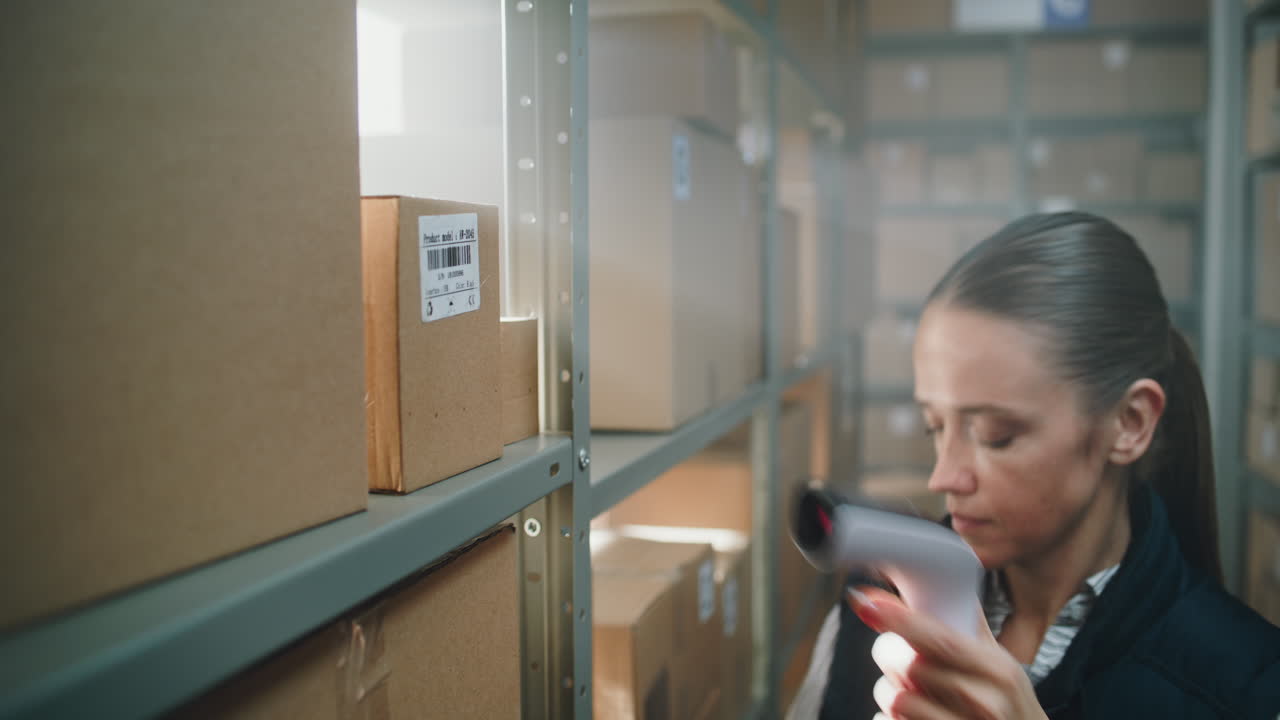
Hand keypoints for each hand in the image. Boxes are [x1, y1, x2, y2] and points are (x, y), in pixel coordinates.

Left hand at [848, 586, 1047, 719]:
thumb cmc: (1002, 700)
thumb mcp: (995, 662)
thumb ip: (960, 623)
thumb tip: (923, 580)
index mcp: (998, 670)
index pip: (940, 639)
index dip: (899, 618)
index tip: (867, 602)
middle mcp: (985, 704)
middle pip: (908, 666)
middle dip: (891, 656)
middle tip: (899, 657)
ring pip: (894, 699)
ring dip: (890, 691)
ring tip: (913, 692)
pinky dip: (888, 718)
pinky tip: (914, 717)